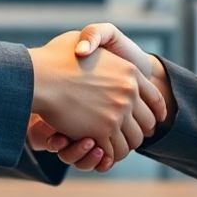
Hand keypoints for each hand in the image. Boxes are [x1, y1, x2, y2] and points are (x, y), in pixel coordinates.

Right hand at [27, 31, 165, 165]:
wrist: (40, 76)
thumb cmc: (55, 57)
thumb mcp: (85, 40)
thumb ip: (98, 46)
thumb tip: (92, 50)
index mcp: (130, 71)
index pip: (155, 98)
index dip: (156, 111)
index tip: (155, 120)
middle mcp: (129, 92)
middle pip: (147, 123)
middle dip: (139, 131)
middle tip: (128, 135)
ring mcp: (117, 112)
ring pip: (134, 141)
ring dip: (125, 146)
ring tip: (114, 146)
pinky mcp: (102, 131)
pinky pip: (115, 151)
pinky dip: (109, 156)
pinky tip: (102, 154)